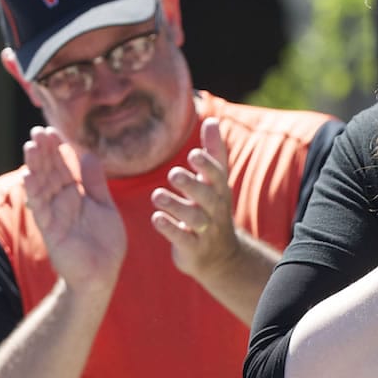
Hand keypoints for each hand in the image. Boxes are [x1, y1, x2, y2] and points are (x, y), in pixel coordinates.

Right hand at [23, 126, 124, 295]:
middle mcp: (62, 202)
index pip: (63, 166)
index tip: (52, 131)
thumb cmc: (104, 244)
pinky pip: (40, 208)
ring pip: (42, 186)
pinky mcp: (50, 230)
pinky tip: (28, 175)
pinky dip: (34, 192)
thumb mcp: (105, 206)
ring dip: (35, 166)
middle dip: (44, 151)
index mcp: (75, 194)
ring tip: (29, 145)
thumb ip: (95, 182)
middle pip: (50, 171)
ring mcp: (54, 215)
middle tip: (37, 130)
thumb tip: (88, 153)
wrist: (102, 276)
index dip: (58, 149)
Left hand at [150, 117, 242, 281]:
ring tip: (157, 195)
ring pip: (194, 219)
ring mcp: (206, 231)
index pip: (218, 176)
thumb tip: (213, 121)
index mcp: (219, 191)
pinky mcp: (194, 249)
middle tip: (173, 174)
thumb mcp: (216, 183)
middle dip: (192, 184)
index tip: (193, 154)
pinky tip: (156, 218)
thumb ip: (214, 153)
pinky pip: (183, 239)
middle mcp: (215, 210)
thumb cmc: (213, 211)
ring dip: (176, 206)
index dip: (207, 166)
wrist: (220, 257)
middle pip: (208, 196)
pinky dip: (170, 229)